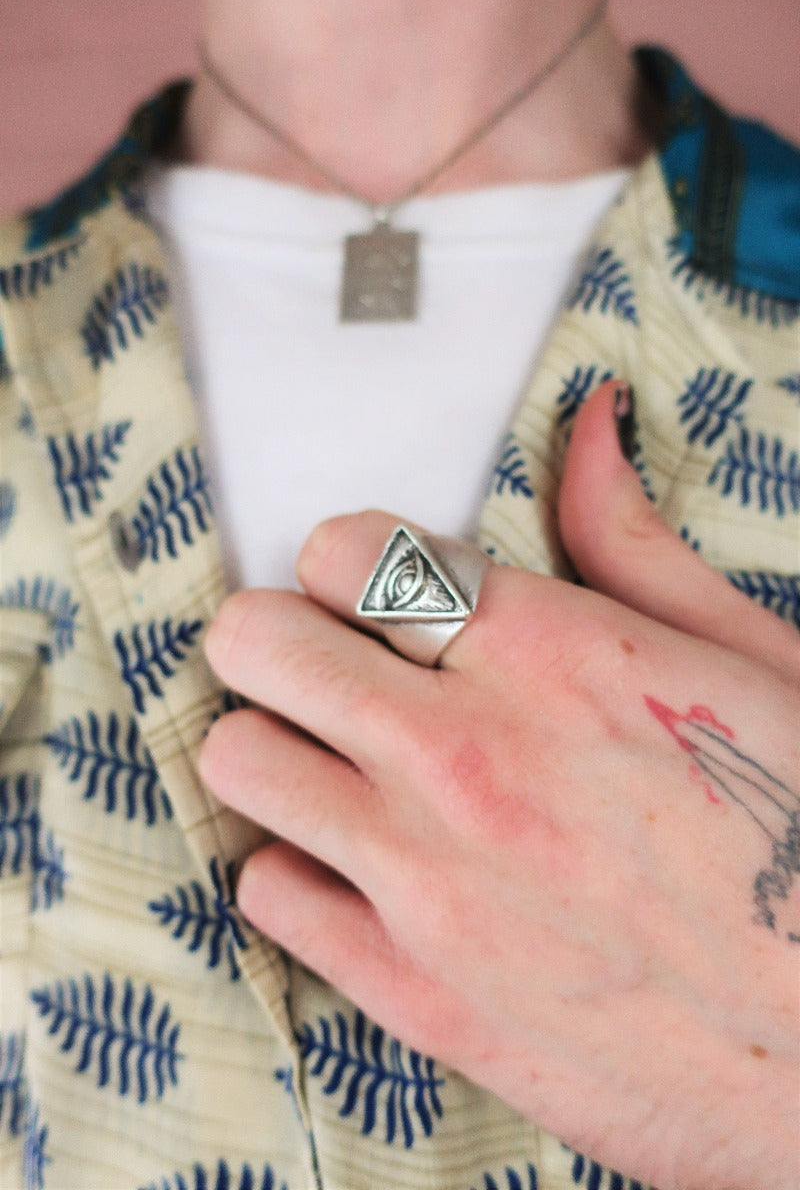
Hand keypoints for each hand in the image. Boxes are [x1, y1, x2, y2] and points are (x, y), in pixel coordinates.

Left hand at [200, 382, 799, 1189]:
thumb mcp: (752, 662)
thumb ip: (636, 541)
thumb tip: (589, 424)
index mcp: (551, 656)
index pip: (343, 552)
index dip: (348, 560)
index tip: (372, 590)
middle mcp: (465, 760)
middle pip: (257, 642)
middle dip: (282, 635)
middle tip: (328, 661)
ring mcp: (425, 884)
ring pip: (240, 760)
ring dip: (279, 744)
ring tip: (344, 763)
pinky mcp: (410, 991)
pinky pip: (267, 891)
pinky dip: (300, 867)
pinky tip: (365, 867)